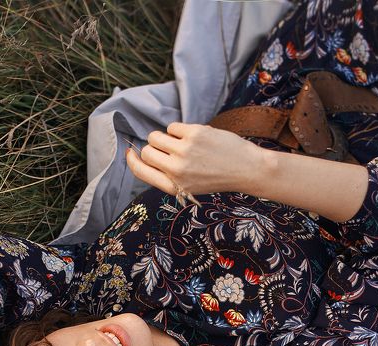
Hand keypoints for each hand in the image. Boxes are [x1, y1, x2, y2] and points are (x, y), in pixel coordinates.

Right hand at [125, 122, 263, 198]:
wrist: (246, 169)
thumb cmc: (217, 177)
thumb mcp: (189, 185)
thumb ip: (168, 174)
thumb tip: (146, 153)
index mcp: (173, 187)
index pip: (140, 172)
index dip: (132, 160)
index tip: (131, 153)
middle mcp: (175, 170)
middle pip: (147, 151)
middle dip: (154, 147)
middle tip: (171, 150)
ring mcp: (184, 151)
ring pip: (156, 136)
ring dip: (164, 137)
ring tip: (181, 142)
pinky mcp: (193, 135)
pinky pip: (173, 127)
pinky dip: (180, 130)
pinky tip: (195, 137)